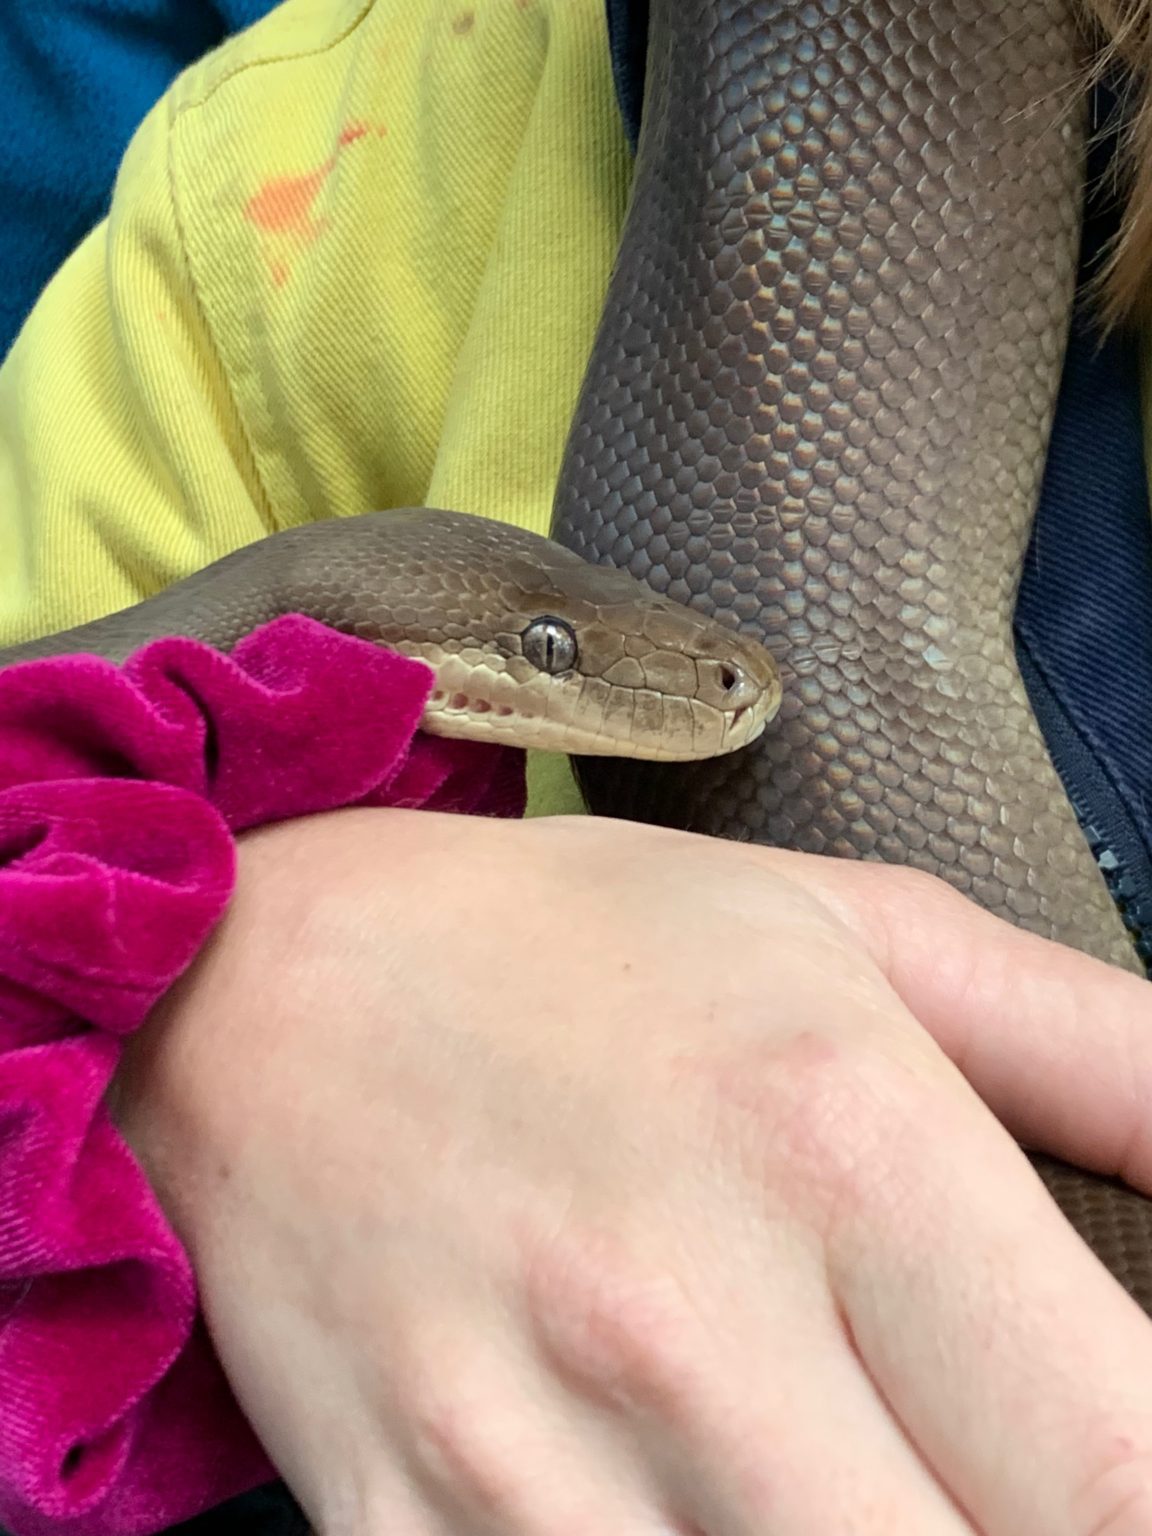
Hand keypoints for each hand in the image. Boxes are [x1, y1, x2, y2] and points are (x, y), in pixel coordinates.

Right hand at [114, 810, 1151, 1534]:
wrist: (259, 980)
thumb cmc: (580, 950)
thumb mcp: (855, 931)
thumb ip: (1101, 1044)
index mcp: (840, 1142)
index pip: (1124, 1469)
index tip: (1124, 1482)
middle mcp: (689, 1321)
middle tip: (998, 1479)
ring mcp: (525, 1459)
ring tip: (863, 1482)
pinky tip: (708, 1518)